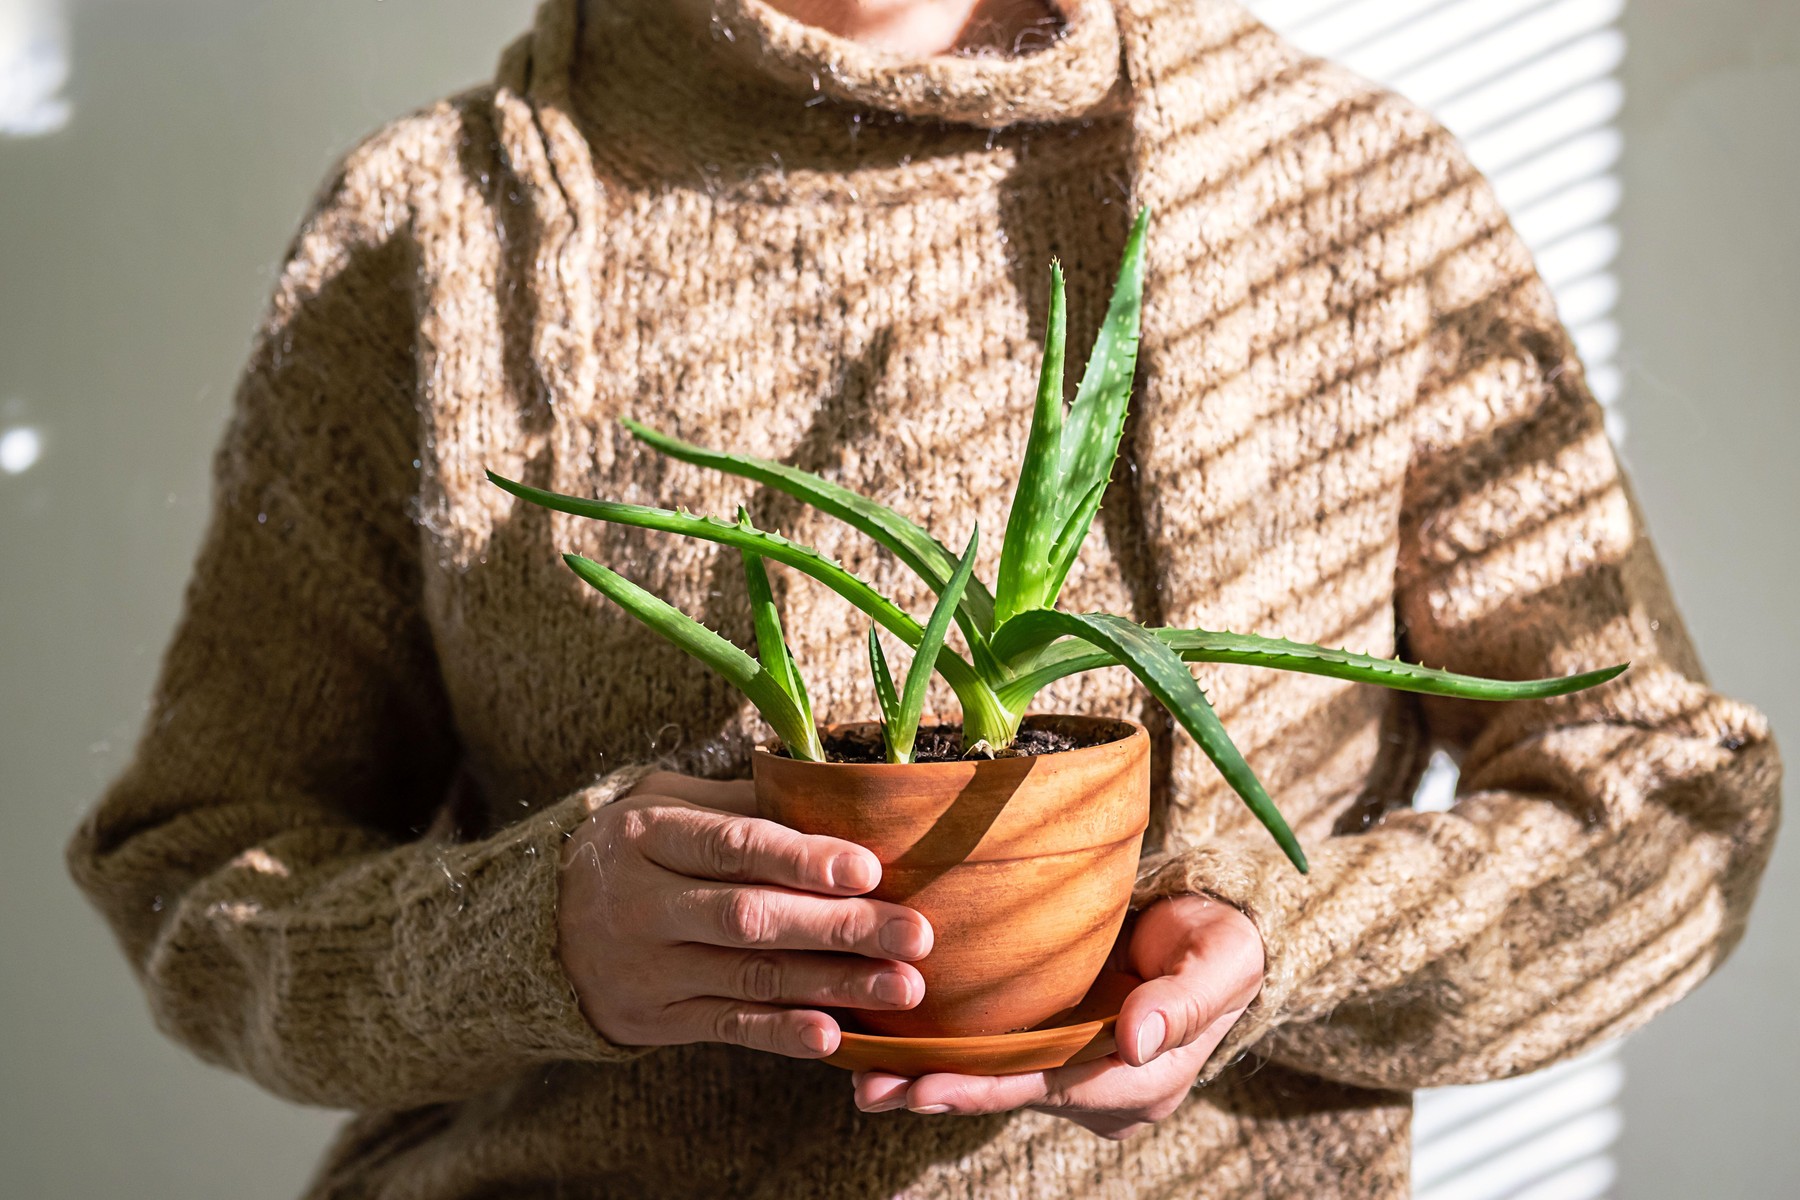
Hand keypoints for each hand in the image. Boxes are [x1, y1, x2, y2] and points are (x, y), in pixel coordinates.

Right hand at [557, 770, 932, 1058]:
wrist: (538, 929)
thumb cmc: (631, 850)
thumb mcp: (663, 805)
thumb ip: (739, 801)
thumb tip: (832, 788)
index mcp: (648, 834)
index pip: (732, 846)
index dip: (801, 859)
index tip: (868, 868)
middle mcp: (642, 902)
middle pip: (749, 917)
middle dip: (839, 927)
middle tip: (915, 933)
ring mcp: (647, 967)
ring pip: (750, 977)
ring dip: (833, 983)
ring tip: (904, 985)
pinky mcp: (654, 1019)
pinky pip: (727, 1027)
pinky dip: (782, 1033)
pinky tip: (834, 1035)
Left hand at [852, 894, 1262, 1139]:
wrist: (1222, 932)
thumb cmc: (1224, 943)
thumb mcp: (1218, 963)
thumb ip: (1180, 1002)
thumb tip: (1135, 1041)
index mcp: (1138, 1082)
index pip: (1049, 1090)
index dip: (986, 1089)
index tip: (927, 1088)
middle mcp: (1098, 1088)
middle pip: (1008, 1092)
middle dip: (936, 1092)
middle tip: (866, 1090)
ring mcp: (1073, 1069)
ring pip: (992, 1077)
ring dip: (928, 1077)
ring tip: (859, 1076)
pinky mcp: (1053, 1042)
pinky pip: (994, 1051)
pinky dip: (945, 1050)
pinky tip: (892, 1041)